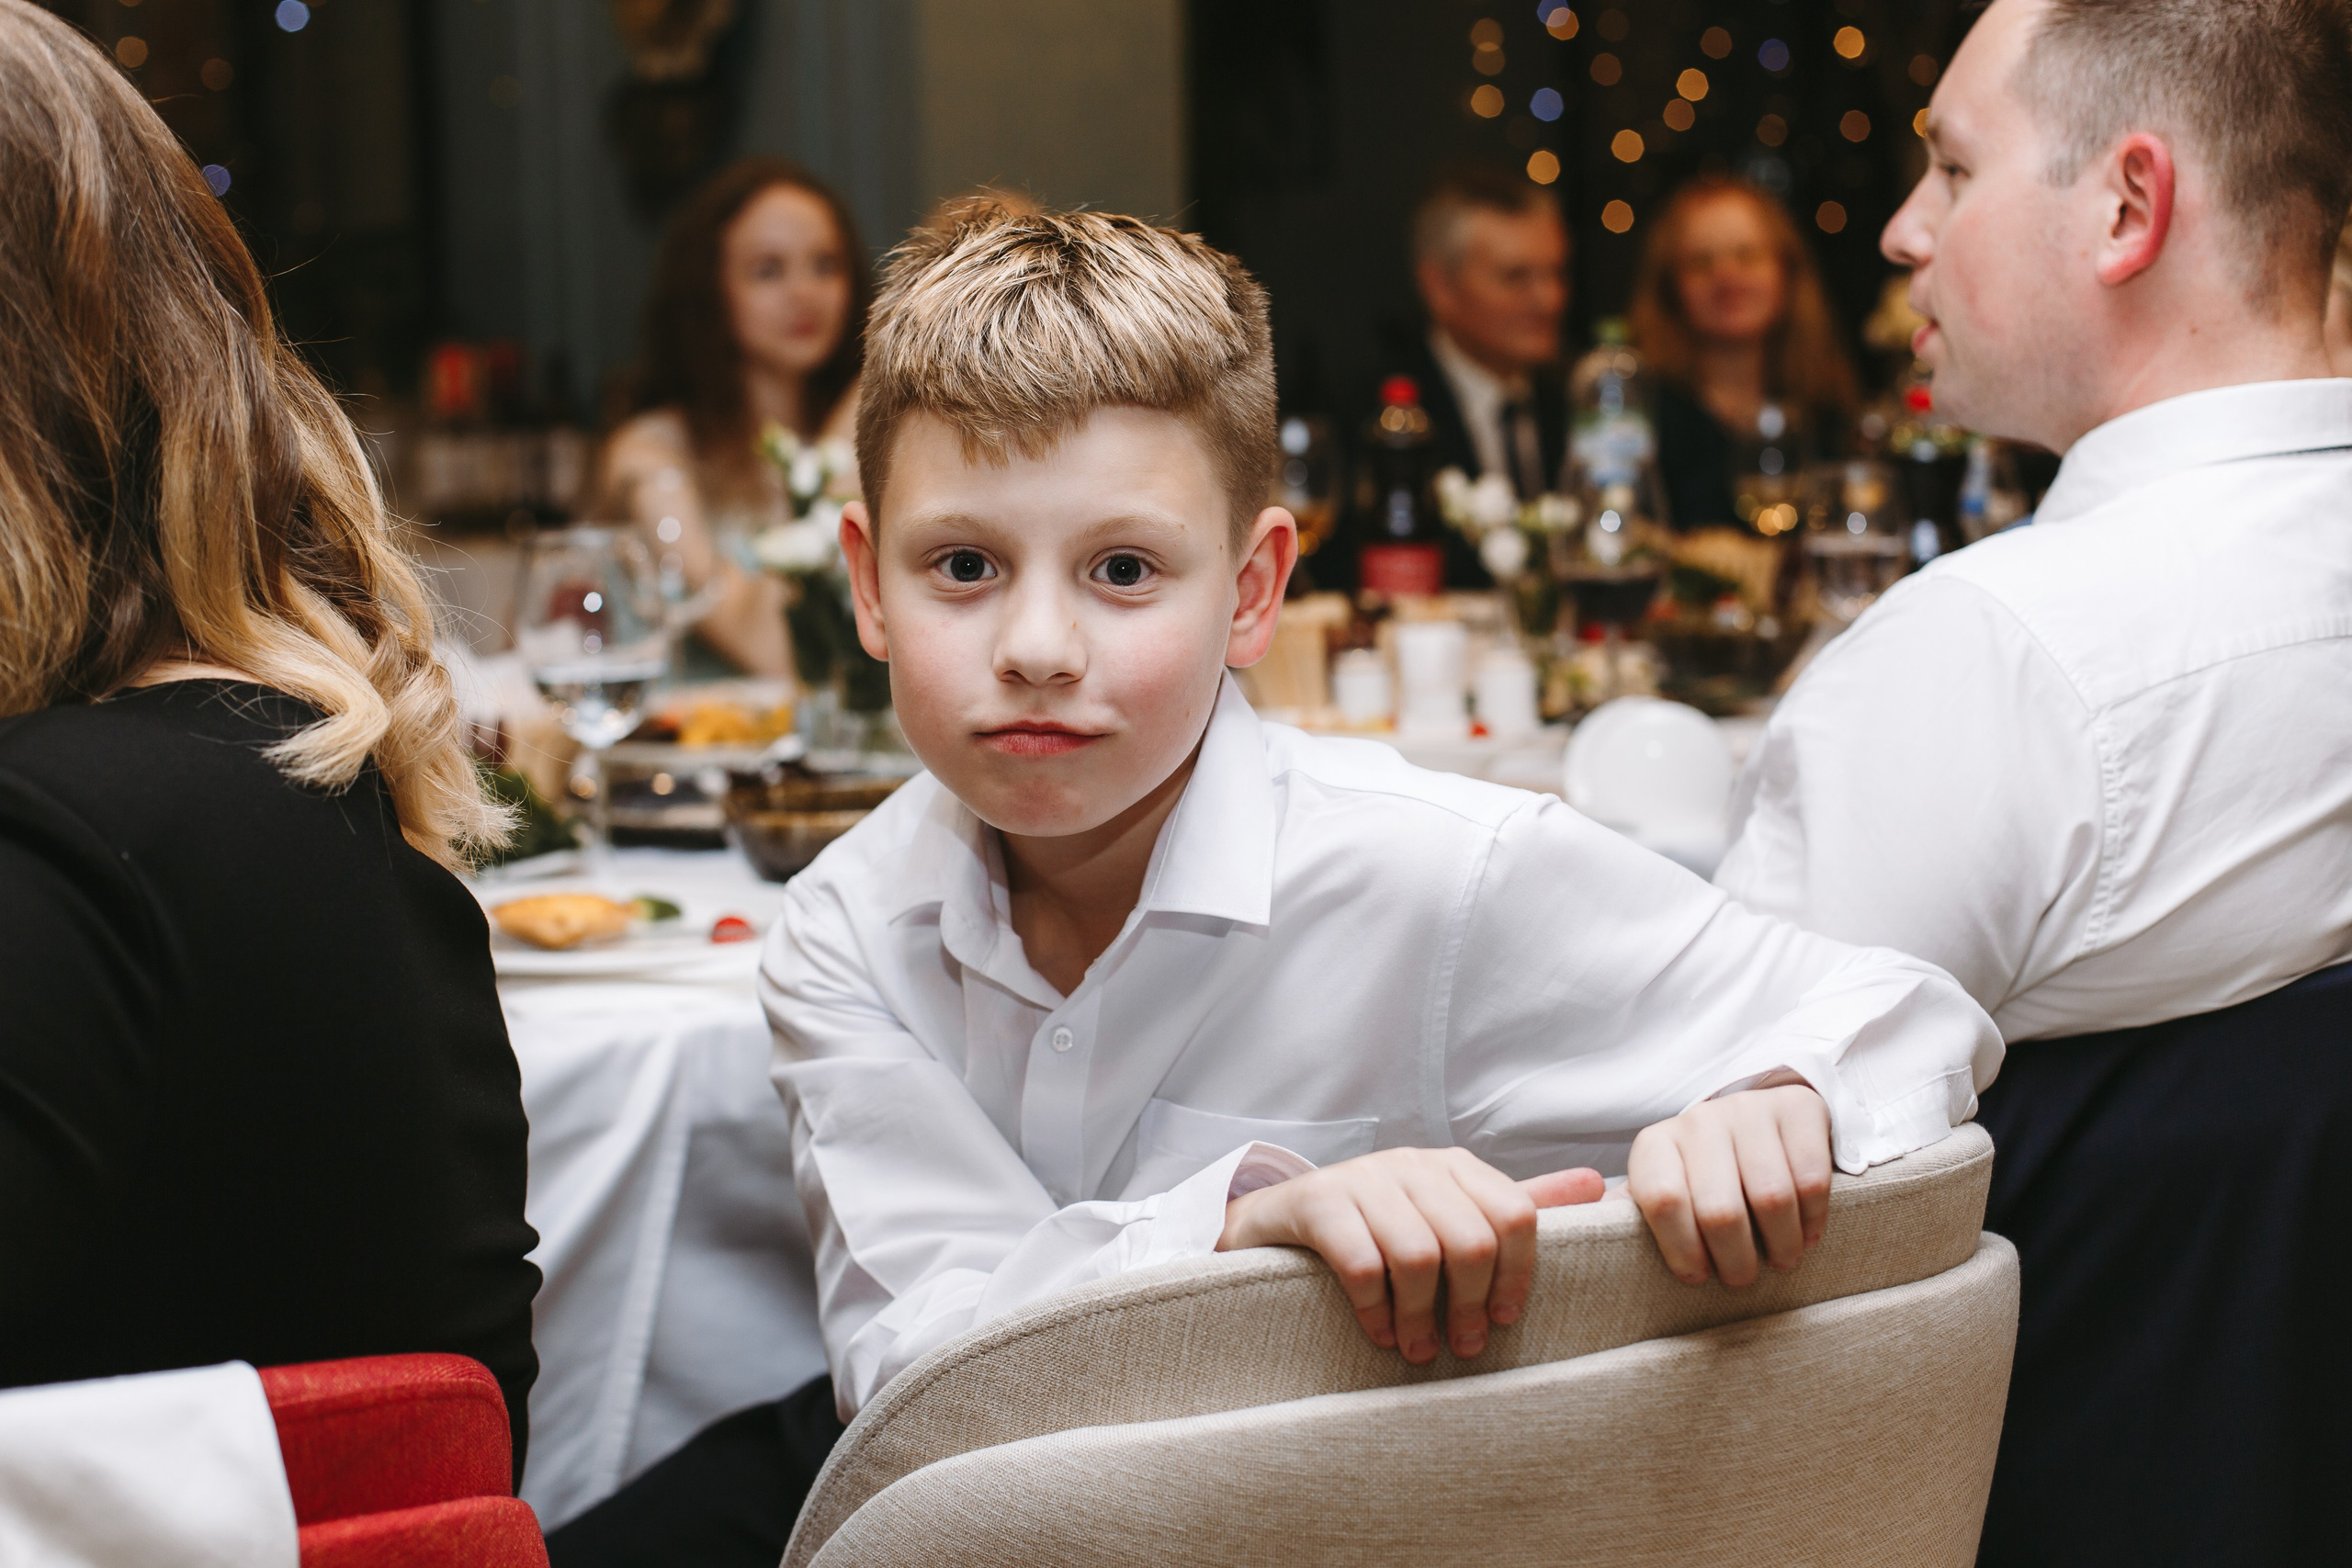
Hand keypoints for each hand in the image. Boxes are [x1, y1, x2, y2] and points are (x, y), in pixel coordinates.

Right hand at [1217, 1147, 1603, 1364]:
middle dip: (1471, 1305)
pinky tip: (1379, 1334)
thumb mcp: (1449, 1212)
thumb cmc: (1378, 1227)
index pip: (1515, 1213)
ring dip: (1421, 1317)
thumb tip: (1600, 1185)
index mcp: (1454, 1166)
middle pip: (1471, 1239)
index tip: (1506, 1320)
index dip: (1519, 1275)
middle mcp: (1412, 1163)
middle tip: (1464, 1348)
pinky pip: (1360, 1262)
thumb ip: (1515, 1205)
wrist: (1280, 1221)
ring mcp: (1362, 1178)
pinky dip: (1375, 1311)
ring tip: (1419, 1352)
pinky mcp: (1317, 1201)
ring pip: (1417, 1254)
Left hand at [1627, 1081, 1831, 1287]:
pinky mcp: (1797, 1111)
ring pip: (1771, 1199)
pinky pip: (1811, 1180)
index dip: (1681, 1248)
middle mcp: (1699, 1122)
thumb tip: (1587, 1242)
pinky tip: (1806, 1235)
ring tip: (1780, 1261)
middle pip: (1719, 1210)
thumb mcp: (1663, 1186)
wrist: (1759, 1116)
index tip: (1697, 1277)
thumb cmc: (1703, 1171)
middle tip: (1742, 1279)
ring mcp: (1749, 1112)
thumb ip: (1631, 1215)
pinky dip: (1812, 1220)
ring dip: (1780, 1246)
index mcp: (1656, 1146)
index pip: (1662, 1200)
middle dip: (1735, 1261)